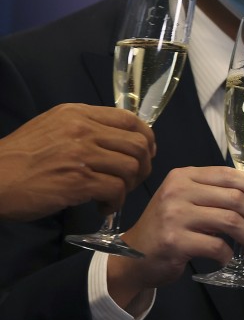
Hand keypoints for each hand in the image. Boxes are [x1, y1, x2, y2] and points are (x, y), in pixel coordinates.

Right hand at [0, 103, 155, 220]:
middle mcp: (83, 129)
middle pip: (138, 144)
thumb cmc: (20, 157)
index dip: (146, 138)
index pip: (131, 119)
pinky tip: (103, 206)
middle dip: (143, 165)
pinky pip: (116, 190)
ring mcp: (82, 154)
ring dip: (130, 186)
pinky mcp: (78, 181)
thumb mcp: (52, 127)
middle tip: (131, 180)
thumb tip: (119, 139)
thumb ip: (85, 126)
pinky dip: (115, 202)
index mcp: (79, 113)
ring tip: (115, 195)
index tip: (145, 153)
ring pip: (131, 167)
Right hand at [108, 166, 243, 311]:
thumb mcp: (188, 200)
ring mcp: (174, 216)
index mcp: (183, 176)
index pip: (228, 175)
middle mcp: (177, 191)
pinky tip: (226, 258)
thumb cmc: (166, 227)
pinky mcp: (174, 242)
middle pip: (235, 198)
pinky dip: (227, 255)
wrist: (131, 258)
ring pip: (230, 221)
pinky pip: (216, 246)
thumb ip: (218, 191)